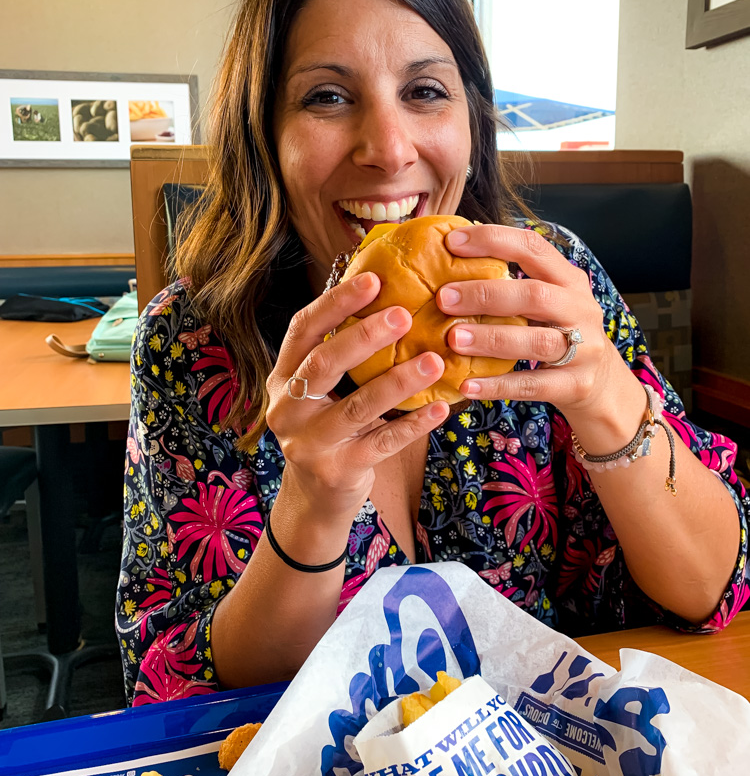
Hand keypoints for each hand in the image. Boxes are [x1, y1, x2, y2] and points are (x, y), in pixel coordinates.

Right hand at [265, 271, 449, 516]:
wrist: (315, 497)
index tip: (373, 279)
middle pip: (324, 363)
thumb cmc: (329, 428)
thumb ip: (343, 354)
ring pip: (357, 406)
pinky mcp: (338, 470)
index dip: (336, 302)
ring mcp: (310, 442)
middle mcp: (288, 407)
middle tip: (404, 314)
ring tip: (435, 361)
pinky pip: (382, 443)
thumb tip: (392, 298)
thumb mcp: (321, 391)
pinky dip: (412, 425)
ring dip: (398, 381)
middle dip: (365, 336)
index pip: (303, 330)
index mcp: (283, 377)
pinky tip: (439, 408)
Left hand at [436, 223, 633, 417]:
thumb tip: (450, 262)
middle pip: (535, 295)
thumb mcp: (547, 302)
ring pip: (537, 341)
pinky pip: (532, 385)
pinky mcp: (576, 385)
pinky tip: (467, 385)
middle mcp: (581, 309)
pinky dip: (497, 385)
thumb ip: (512, 284)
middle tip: (445, 298)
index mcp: (569, 280)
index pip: (533, 248)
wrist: (602, 383)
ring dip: (491, 338)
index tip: (451, 242)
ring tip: (454, 339)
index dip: (493, 240)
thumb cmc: (558, 332)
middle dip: (486, 294)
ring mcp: (584, 349)